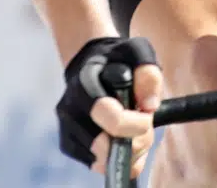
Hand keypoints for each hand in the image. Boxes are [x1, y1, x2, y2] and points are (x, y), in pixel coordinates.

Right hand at [57, 37, 162, 178]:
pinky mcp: (69, 144)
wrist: (89, 63)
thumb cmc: (116, 58)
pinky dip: (117, 158)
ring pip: (103, 161)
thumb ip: (148, 74)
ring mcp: (66, 129)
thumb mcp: (137, 52)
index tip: (148, 115)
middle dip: (135, 142)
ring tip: (135, 130)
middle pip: (106, 147)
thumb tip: (149, 105)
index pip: (110, 118)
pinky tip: (123, 138)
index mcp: (84, 85)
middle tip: (145, 124)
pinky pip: (99, 165)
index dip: (136, 124)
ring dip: (128, 152)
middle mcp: (69, 109)